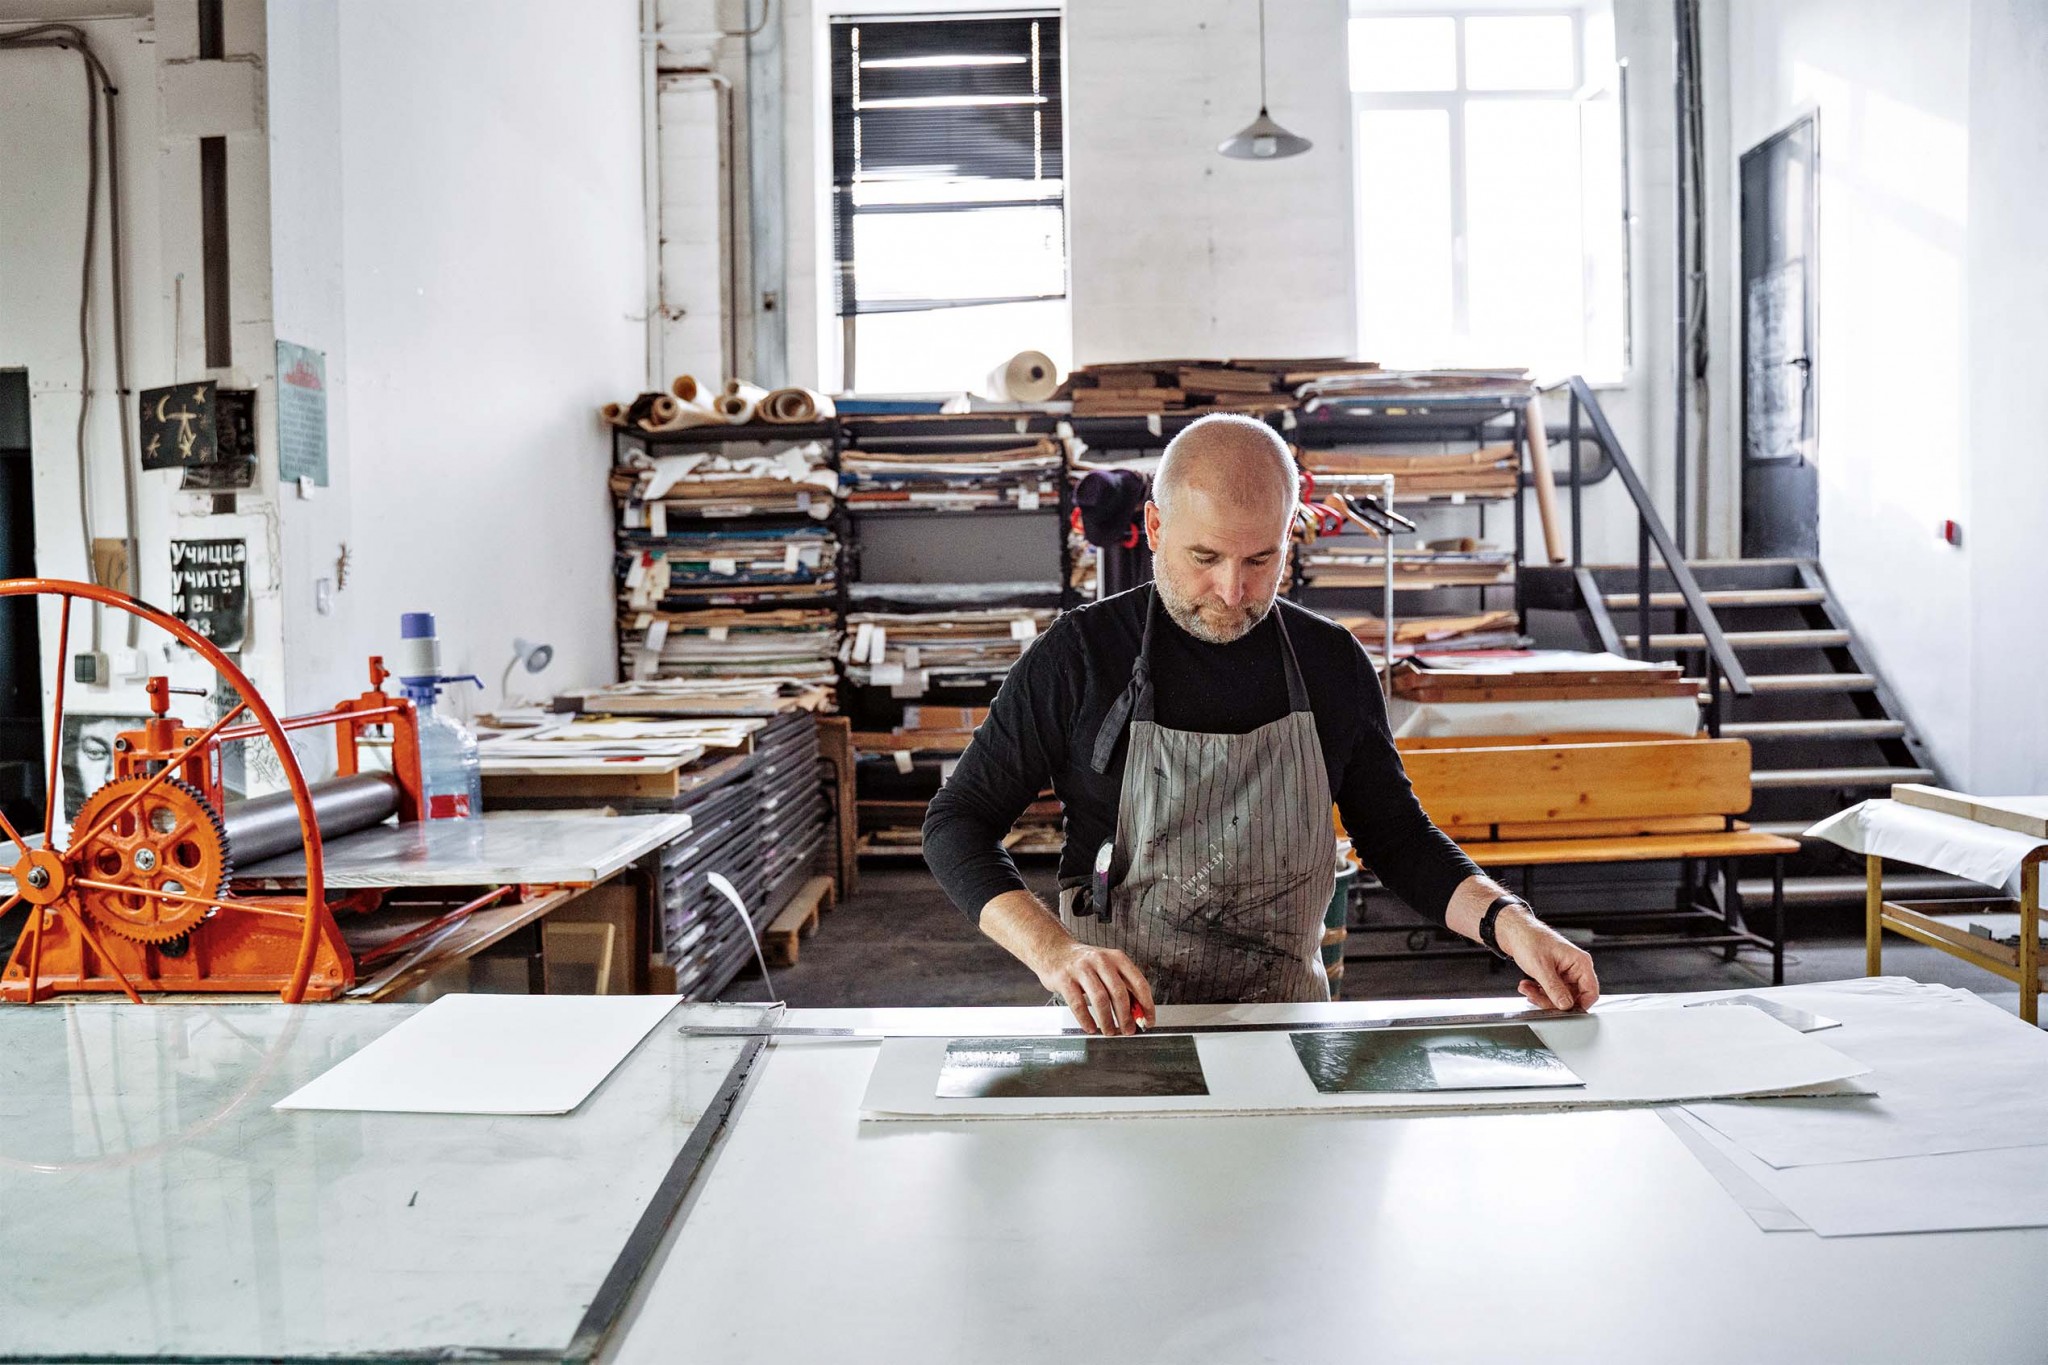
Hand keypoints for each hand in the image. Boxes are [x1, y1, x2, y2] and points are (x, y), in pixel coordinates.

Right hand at [1035, 941, 1155, 1034]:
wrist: (1053, 950)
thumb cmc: (1084, 963)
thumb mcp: (1107, 968)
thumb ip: (1122, 986)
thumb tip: (1137, 1012)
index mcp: (1117, 958)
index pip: (1139, 983)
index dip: (1146, 1005)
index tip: (1148, 1020)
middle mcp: (1101, 961)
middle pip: (1119, 992)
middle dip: (1126, 1016)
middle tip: (1128, 1030)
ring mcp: (1082, 969)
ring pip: (1100, 999)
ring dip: (1107, 1020)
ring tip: (1109, 1031)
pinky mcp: (1065, 979)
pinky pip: (1078, 1004)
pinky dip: (1086, 1019)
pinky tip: (1090, 1027)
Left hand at [1497, 907, 1599, 1011]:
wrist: (1514, 931)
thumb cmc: (1529, 939)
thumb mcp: (1541, 967)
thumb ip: (1554, 989)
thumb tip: (1565, 1005)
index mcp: (1580, 962)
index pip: (1591, 991)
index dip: (1579, 1005)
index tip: (1564, 1012)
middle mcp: (1575, 967)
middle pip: (1573, 997)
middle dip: (1552, 1000)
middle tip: (1535, 997)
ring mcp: (1565, 971)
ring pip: (1560, 996)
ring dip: (1542, 996)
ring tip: (1527, 989)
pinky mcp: (1555, 974)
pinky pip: (1551, 991)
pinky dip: (1538, 992)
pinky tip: (1527, 986)